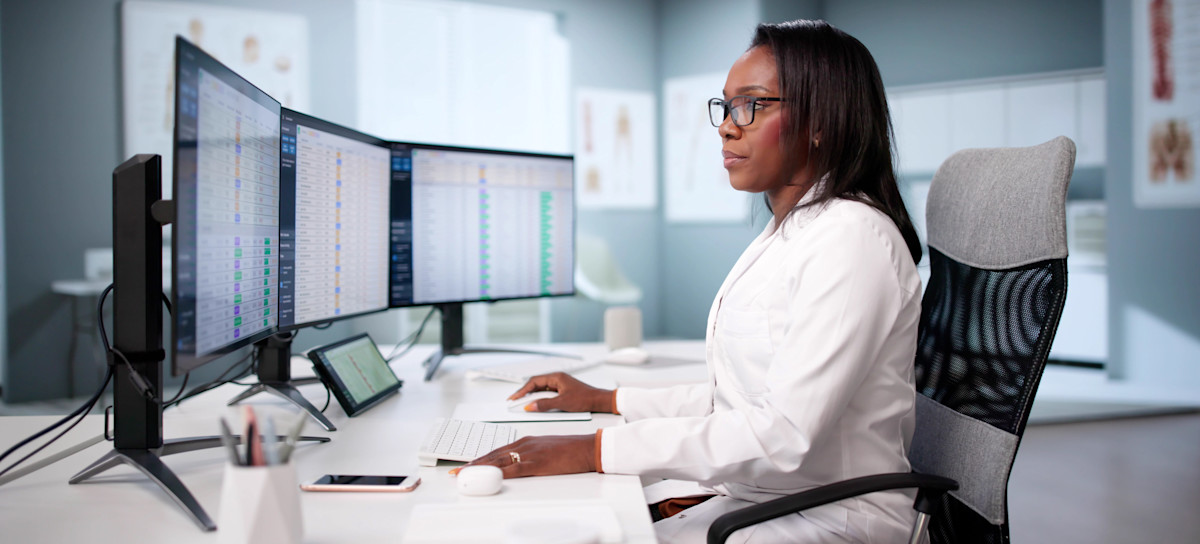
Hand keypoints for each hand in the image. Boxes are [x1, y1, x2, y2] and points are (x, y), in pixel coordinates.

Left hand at [450, 434, 595, 477]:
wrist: (587, 447)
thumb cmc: (569, 449)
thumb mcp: (545, 449)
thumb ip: (530, 454)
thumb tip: (518, 464)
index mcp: (526, 441)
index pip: (497, 450)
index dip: (480, 458)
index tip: (467, 465)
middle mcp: (524, 444)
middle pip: (493, 455)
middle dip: (473, 464)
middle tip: (457, 472)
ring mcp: (530, 453)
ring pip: (499, 461)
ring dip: (480, 468)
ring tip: (465, 475)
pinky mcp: (538, 463)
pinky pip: (515, 469)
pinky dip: (499, 472)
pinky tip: (490, 476)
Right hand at [508, 372, 614, 412]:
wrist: (599, 400)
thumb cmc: (586, 398)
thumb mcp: (563, 403)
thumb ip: (545, 405)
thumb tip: (531, 406)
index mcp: (556, 377)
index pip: (534, 382)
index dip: (522, 390)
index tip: (514, 398)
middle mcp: (557, 378)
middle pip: (535, 384)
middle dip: (524, 392)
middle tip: (514, 400)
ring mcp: (559, 384)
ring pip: (541, 389)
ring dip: (531, 395)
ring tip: (522, 403)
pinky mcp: (562, 390)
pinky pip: (546, 393)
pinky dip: (539, 398)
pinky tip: (535, 404)